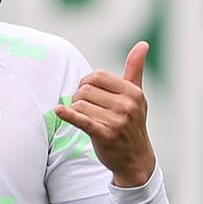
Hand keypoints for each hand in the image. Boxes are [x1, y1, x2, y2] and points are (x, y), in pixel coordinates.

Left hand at [54, 41, 156, 186]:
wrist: (135, 159)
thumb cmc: (132, 123)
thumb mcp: (136, 96)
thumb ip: (135, 69)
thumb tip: (143, 43)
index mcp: (133, 92)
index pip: (97, 76)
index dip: (86, 83)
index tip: (87, 93)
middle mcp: (127, 105)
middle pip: (85, 89)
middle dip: (79, 97)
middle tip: (85, 108)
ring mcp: (117, 120)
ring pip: (80, 104)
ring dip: (75, 110)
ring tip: (83, 118)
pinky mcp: (105, 135)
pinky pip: (81, 120)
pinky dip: (68, 115)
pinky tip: (59, 111)